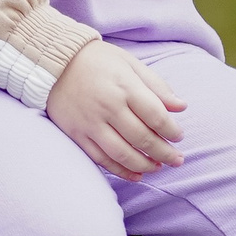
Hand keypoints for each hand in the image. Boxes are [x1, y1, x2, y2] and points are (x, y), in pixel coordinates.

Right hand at [47, 42, 186, 177]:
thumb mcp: (130, 63)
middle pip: (142, 138)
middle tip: (177, 160)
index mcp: (125, 87)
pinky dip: (120, 170)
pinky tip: (136, 175)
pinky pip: (101, 159)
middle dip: (164, 153)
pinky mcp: (77, 134)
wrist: (54, 62)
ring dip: (145, 165)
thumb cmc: (98, 60)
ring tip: (159, 168)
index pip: (156, 116)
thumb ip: (156, 86)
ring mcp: (91, 123)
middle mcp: (108, 107)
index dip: (171, 131)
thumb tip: (181, 107)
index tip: (179, 136)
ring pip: (123, 154)